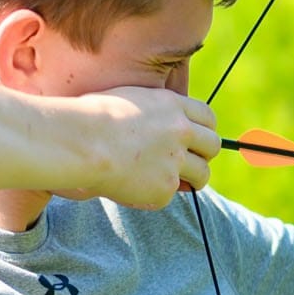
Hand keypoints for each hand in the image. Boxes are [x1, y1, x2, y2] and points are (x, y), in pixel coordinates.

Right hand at [77, 87, 218, 209]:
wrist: (80, 143)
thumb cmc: (90, 119)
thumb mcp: (129, 100)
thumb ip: (154, 113)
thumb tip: (162, 128)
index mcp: (172, 106)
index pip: (207, 118)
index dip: (203, 130)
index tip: (195, 139)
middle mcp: (181, 131)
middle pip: (213, 146)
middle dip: (204, 155)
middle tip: (188, 162)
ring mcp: (175, 161)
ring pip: (202, 174)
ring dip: (191, 179)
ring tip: (165, 180)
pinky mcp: (164, 189)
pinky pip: (169, 195)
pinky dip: (154, 195)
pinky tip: (132, 187)